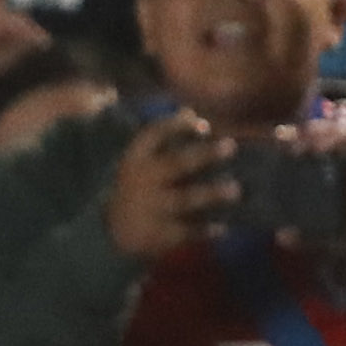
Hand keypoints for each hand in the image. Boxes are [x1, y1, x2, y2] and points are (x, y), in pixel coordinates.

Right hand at [105, 111, 236, 260]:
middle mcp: (142, 181)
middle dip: (205, 155)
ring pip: (185, 199)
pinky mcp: (155, 235)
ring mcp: (149, 209)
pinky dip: (203, 231)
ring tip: (235, 190)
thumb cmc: (136, 187)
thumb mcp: (140, 160)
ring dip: (211, 194)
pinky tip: (222, 229)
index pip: (155, 134)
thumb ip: (164, 136)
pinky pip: (184, 232)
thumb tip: (189, 111)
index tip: (204, 126)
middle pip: (177, 164)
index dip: (178, 126)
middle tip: (231, 146)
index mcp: (136, 159)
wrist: (109, 233)